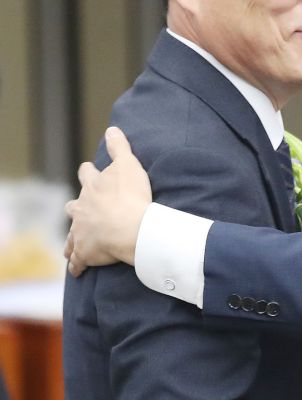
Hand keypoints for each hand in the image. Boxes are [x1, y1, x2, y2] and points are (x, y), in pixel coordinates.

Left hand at [64, 127, 151, 275]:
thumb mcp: (129, 165)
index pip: (86, 174)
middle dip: (76, 208)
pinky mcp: (85, 253)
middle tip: (79, 210)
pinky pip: (77, 261)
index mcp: (92, 188)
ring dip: (72, 240)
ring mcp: (81, 232)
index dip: (88, 172)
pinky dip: (76, 265)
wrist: (130, 228)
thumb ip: (119, 147)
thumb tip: (112, 128)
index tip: (89, 171)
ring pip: (71, 236)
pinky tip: (77, 271)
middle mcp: (81, 209)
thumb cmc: (131, 196)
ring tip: (72, 246)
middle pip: (73, 206)